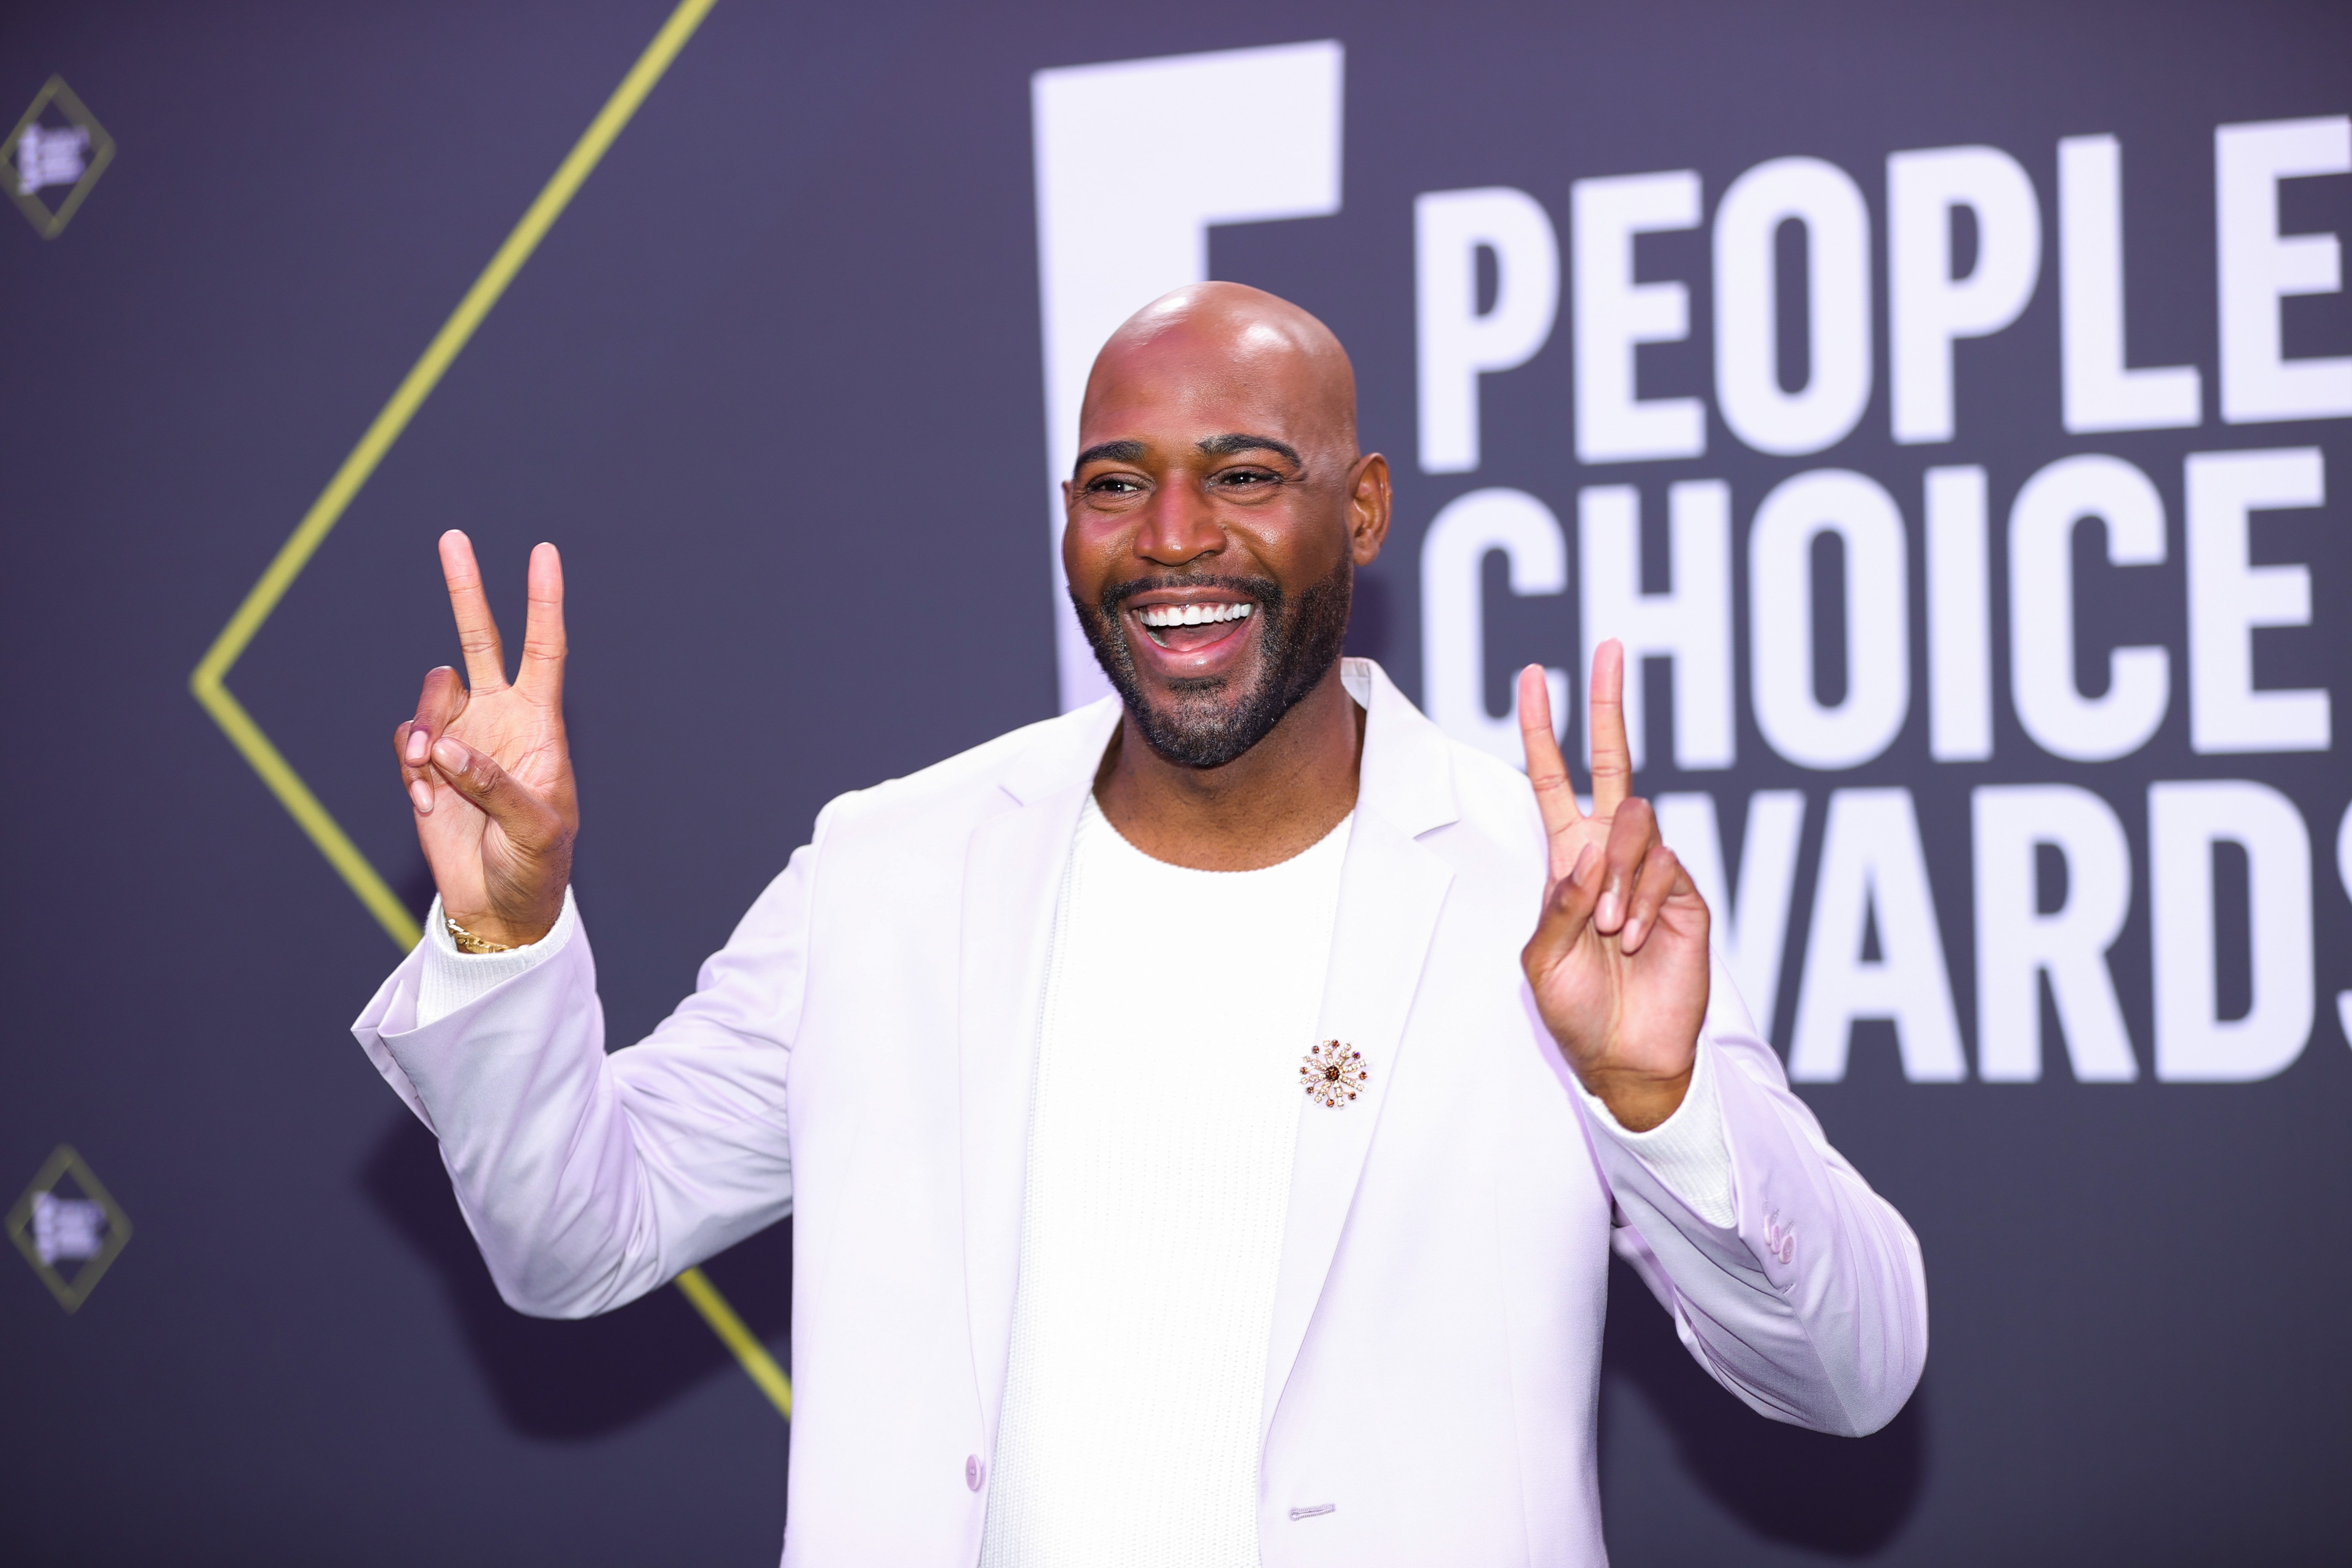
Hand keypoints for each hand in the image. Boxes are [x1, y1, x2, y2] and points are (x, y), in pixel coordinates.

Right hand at [394, 531, 576, 947]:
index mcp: (541, 725)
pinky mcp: (428, 766)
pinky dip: (413, 769)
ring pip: (431, 696)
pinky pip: (408, 743)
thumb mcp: (535, 829)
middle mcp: (499, 719)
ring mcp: (461, 739)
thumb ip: (493, 784)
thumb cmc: (538, 865)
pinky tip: (428, 802)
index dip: (543, 602)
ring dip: (426, 730)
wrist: (500, 903)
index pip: (544, 650)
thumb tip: (446, 748)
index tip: (543, 552)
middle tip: (453, 538)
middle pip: (479, 641)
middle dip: (467, 590)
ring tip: (432, 776)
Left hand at [1518, 641, 1710, 1130]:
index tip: (1533, 677)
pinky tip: (1633, 939)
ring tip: (1608, 931)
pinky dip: (1640, 901)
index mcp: (1566, 862)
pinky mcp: (1686, 896)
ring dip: (1616, 873)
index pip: (1552, 781)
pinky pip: (1664, 868)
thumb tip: (1588, 852)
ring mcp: (1651, 872)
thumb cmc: (1577, 1011)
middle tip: (1610, 648)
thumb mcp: (1542, 960)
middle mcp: (1610, 855)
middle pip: (1611, 763)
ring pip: (1635, 822)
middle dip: (1607, 704)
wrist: (1624, 1058)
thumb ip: (1558, 905)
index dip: (1541, 730)